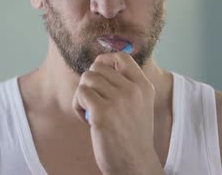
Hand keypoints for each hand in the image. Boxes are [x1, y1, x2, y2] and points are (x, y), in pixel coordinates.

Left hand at [72, 52, 162, 174]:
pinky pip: (81, 94)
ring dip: (83, 94)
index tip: (100, 74)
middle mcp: (133, 90)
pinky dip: (78, 106)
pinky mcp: (102, 113)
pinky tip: (87, 119)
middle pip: (98, 67)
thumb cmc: (131, 135)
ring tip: (90, 111)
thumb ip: (126, 84)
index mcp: (144, 86)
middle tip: (94, 101)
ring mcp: (118, 100)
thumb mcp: (139, 104)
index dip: (105, 60)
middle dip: (90, 83)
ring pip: (87, 78)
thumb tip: (99, 63)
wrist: (134, 164)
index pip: (122, 57)